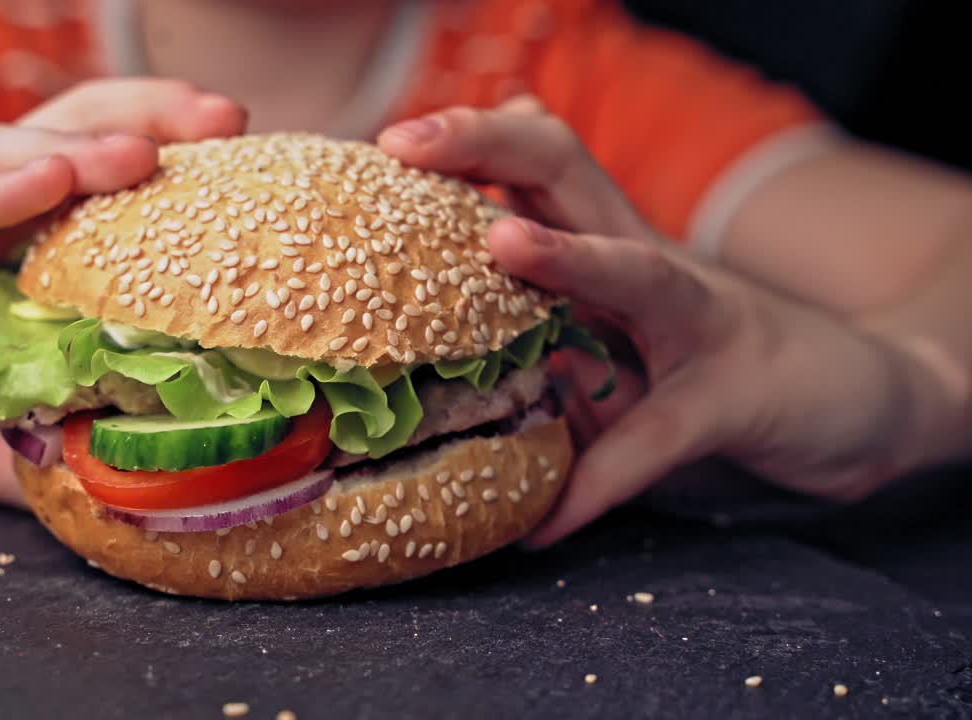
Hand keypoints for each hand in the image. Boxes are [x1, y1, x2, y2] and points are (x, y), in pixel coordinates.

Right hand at [0, 81, 246, 503]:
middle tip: (230, 124)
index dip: (171, 168)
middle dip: (149, 122)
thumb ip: (39, 448)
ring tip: (149, 151)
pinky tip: (45, 179)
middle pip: (66, 141)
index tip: (252, 171)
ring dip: (78, 149)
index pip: (94, 186)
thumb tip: (134, 481)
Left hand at [379, 99, 920, 543]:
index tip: (390, 139)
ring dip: (570, 255)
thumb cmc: (704, 365)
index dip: (466, 140)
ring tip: (499, 243)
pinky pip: (661, 437)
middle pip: (568, 167)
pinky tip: (547, 524)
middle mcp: (647, 262)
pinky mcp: (736, 398)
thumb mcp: (615, 334)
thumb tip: (430, 347)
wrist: (848, 398)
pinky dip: (601, 481)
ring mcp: (702, 322)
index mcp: (607, 242)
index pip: (533, 163)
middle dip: (487, 142)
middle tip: (405, 141)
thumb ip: (544, 323)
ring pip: (636, 269)